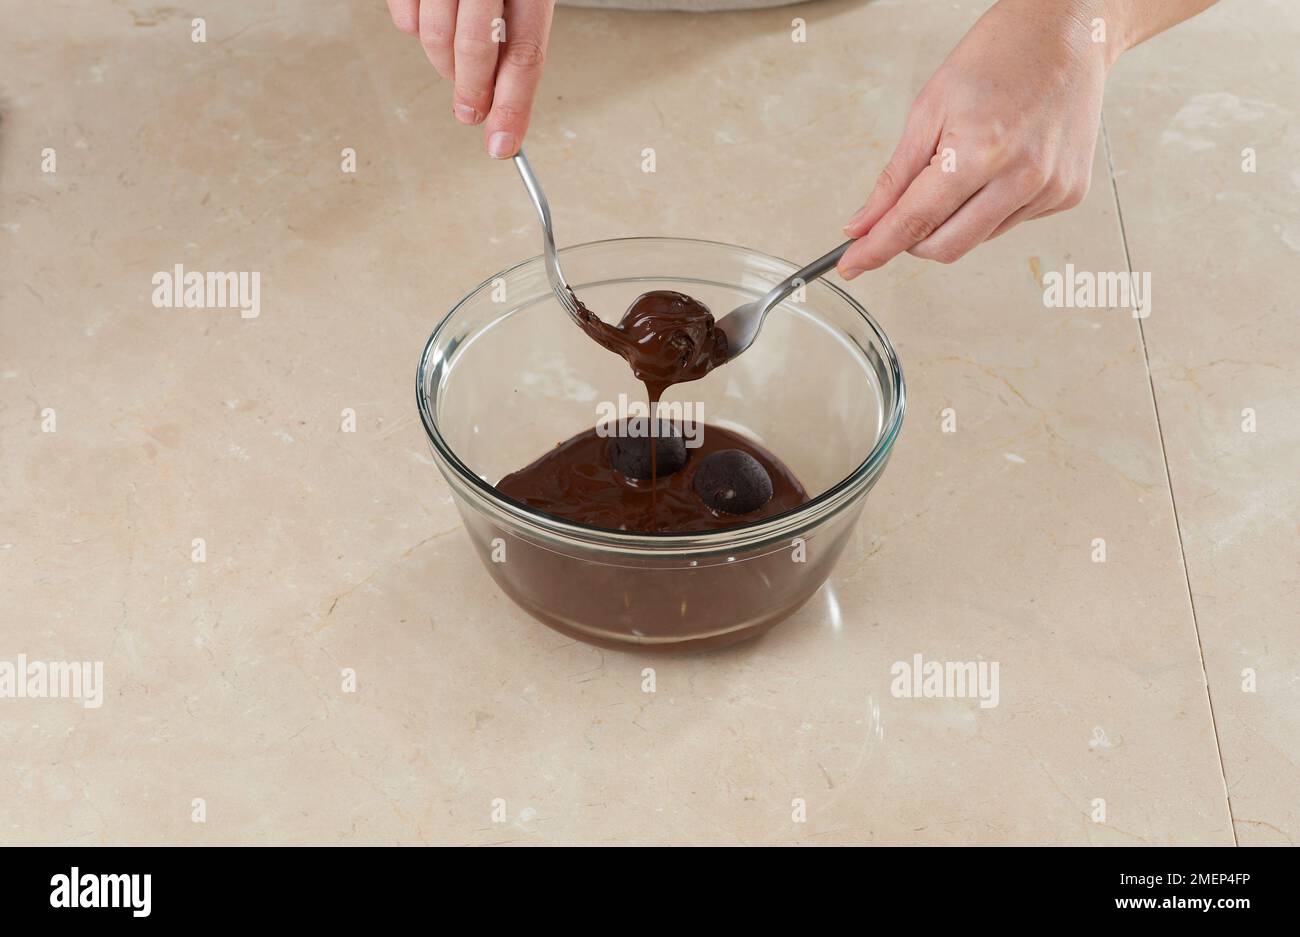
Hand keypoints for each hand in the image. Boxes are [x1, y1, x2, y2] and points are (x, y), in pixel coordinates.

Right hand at [386, 1, 554, 157]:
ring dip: (443, 63)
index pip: (524, 55)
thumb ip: (514, 44)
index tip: (502, 144)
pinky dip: (416, 31)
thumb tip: (501, 109)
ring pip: (434, 38)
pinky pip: (405, 19)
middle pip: (476, 49)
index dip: (513, 107)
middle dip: (470, 91)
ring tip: (453, 55)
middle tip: (470, 111)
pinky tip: (432, 18)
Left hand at [838, 0, 1110, 276]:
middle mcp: (1021, 177)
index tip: (854, 264)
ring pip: (977, 239)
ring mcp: (1049, 190)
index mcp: (980, 152)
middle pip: (946, 247)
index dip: (877, 249)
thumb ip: (895, 178)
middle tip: (903, 211)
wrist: (1067, 32)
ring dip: (954, 220)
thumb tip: (864, 223)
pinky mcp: (1067, 194)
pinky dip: (989, 209)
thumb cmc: (1000, 55)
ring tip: (965, 165)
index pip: (914, 222)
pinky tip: (998, 168)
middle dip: (913, 239)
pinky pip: (1010, 224)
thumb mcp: (929, 109)